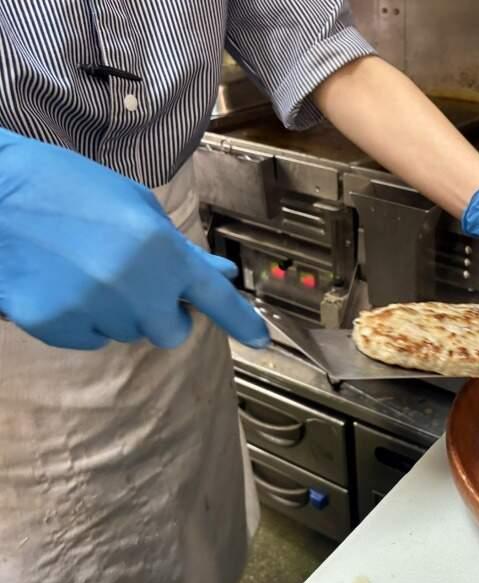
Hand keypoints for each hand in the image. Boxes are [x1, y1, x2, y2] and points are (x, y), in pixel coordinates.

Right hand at [0, 129, 268, 349]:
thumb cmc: (64, 186)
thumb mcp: (133, 205)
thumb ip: (180, 247)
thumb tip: (219, 272)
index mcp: (160, 251)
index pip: (215, 297)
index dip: (241, 321)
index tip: (261, 340)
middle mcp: (136, 288)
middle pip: (171, 332)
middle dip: (163, 315)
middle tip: (140, 285)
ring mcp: (95, 311)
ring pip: (128, 334)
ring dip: (120, 312)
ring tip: (87, 270)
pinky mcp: (56, 327)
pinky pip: (90, 338)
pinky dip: (84, 320)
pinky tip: (63, 284)